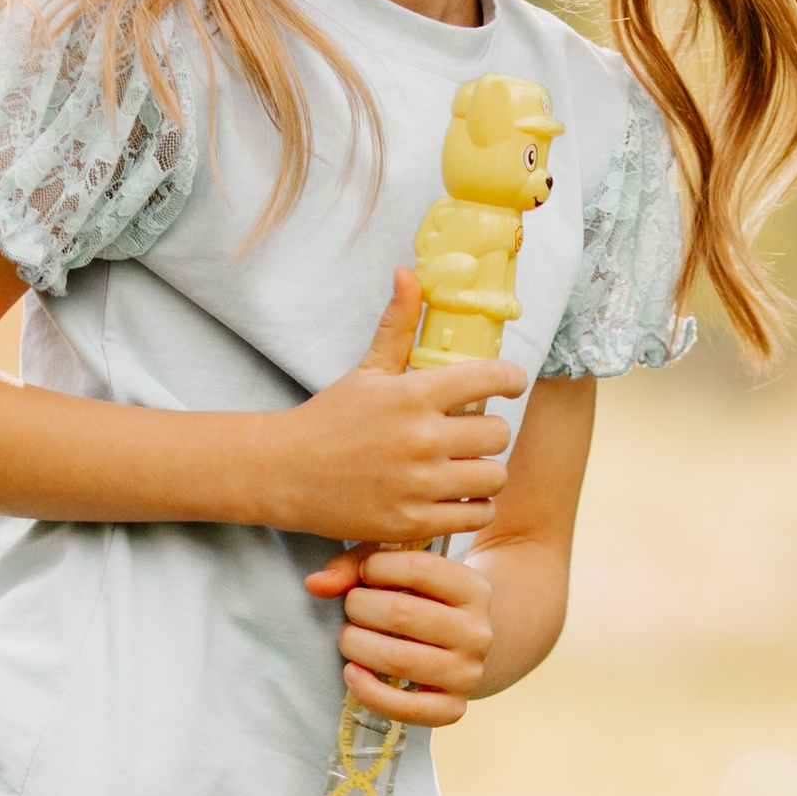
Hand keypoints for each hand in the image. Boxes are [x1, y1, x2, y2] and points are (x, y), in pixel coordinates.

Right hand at [272, 271, 522, 544]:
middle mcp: (420, 438)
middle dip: (490, 433)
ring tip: (468, 468)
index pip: (491, 379)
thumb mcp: (367, 370)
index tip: (510, 385)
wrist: (286, 473)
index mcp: (413, 394)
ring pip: (493, 478)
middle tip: (474, 434)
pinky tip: (457, 496)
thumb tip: (409, 272)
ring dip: (486, 473)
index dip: (510, 380)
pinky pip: (475, 514)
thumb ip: (397, 324)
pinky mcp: (412, 522)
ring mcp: (418, 484)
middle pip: (498, 434)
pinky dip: (474, 506)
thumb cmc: (330, 419)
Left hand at [302, 544, 492, 727]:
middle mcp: (478, 632)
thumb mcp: (402, 573)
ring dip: (357, 646)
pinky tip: (352, 673)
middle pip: (401, 613)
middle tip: (351, 609)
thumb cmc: (423, 602)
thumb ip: (358, 566)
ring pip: (398, 659)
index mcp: (474, 589)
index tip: (362, 575)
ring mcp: (468, 673)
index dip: (375, 567)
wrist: (460, 649)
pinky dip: (369, 691)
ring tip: (348, 638)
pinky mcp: (453, 708)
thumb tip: (315, 584)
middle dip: (359, 607)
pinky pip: (404, 707)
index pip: (418, 568)